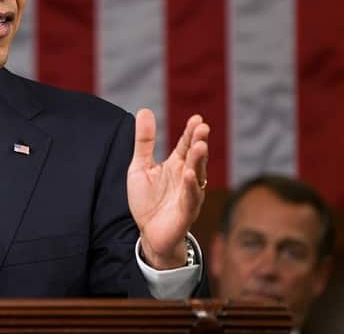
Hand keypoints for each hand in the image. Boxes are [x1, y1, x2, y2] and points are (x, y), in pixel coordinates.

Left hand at [126, 109, 208, 268]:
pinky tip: (189, 174)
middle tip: (202, 127)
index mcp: (176, 165)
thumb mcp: (141, 166)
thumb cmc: (148, 200)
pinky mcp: (185, 211)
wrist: (149, 233)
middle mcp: (186, 177)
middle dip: (198, 142)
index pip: (185, 144)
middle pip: (194, 156)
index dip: (190, 132)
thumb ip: (144, 141)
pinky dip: (190, 186)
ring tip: (200, 146)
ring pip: (196, 175)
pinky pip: (190, 197)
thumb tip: (145, 110)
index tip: (197, 118)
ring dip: (198, 161)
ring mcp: (188, 194)